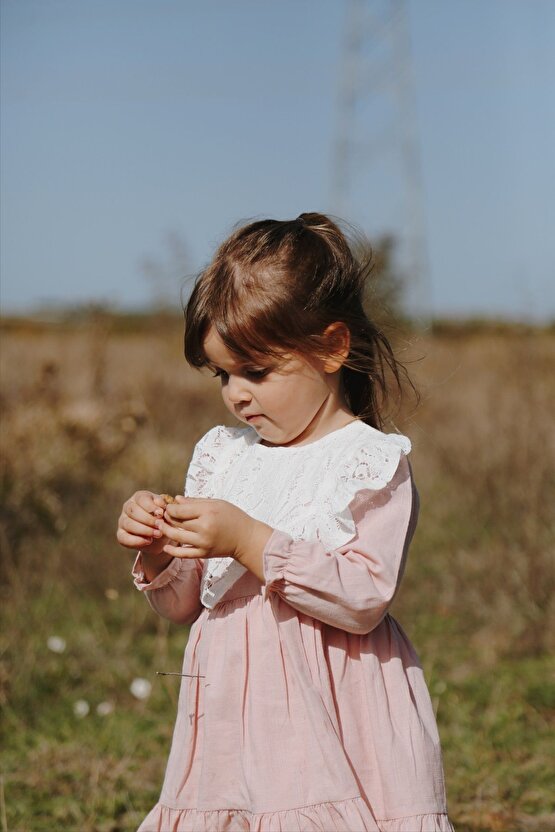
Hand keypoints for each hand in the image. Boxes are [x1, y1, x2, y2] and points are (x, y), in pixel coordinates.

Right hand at [116, 490, 169, 554]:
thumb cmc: (164, 518)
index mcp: (139, 497)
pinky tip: (148, 541)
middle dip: (148, 519)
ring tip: (158, 534)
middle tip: (160, 525)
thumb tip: (160, 504)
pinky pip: (123, 538)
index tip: (161, 514)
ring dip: (144, 530)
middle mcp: (128, 507)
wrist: (160, 535)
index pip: (141, 499)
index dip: (151, 506)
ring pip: (128, 524)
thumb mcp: (167, 511)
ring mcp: (123, 520)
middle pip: (133, 510)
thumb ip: (164, 506)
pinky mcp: (121, 534)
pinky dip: (136, 540)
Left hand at [156, 496, 270, 564]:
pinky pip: (184, 553)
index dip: (170, 508)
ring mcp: (204, 542)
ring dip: (166, 531)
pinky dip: (173, 551)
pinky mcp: (204, 553)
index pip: (180, 510)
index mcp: (208, 512)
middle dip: (166, 518)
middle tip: (161, 515)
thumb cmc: (233, 517)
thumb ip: (195, 502)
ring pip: (177, 537)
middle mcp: (205, 527)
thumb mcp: (217, 503)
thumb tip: (176, 499)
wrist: (246, 539)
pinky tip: (166, 546)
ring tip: (160, 527)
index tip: (168, 507)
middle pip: (177, 523)